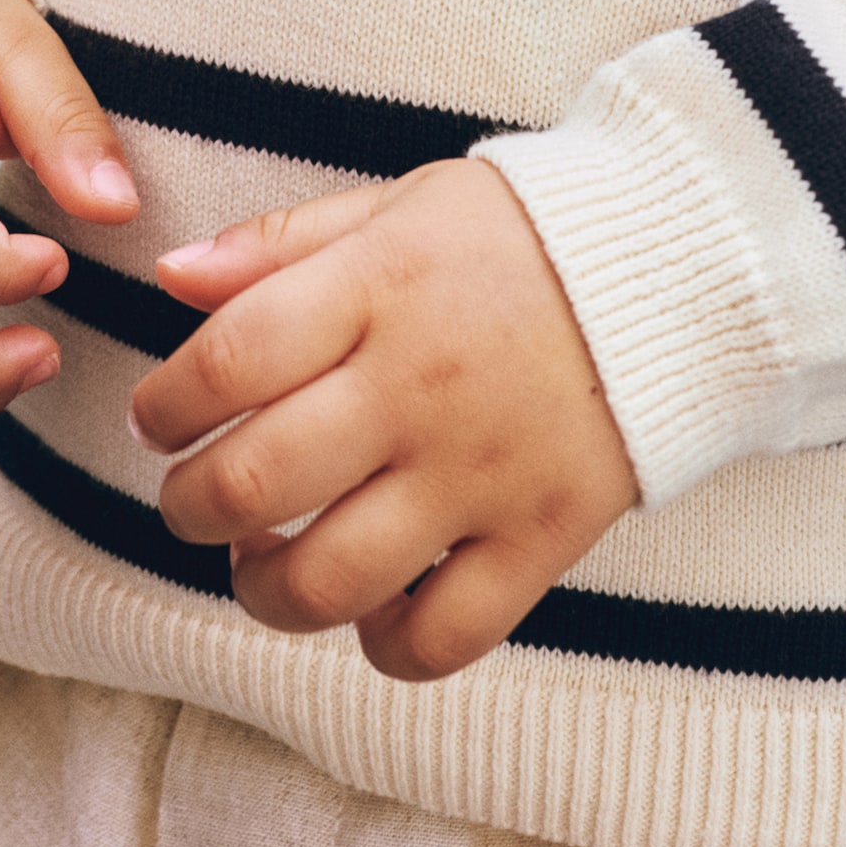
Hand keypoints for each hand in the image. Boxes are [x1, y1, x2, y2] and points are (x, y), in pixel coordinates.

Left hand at [128, 160, 636, 681]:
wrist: (682, 263)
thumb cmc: (516, 235)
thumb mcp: (400, 202)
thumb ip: (284, 242)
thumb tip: (172, 281)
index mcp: (380, 285)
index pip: (230, 359)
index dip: (167, 404)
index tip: (163, 418)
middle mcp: (421, 383)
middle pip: (256, 481)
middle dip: (190, 507)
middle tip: (194, 498)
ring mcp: (481, 470)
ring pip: (329, 580)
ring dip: (264, 589)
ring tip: (262, 562)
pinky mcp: (541, 537)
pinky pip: (440, 637)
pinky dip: (384, 644)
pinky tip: (371, 604)